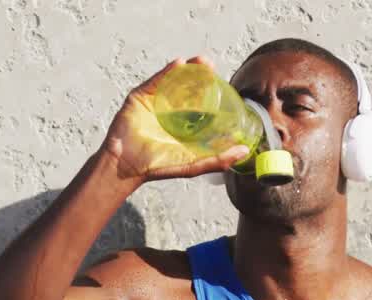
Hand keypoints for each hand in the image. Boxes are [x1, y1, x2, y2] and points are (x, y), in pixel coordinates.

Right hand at [98, 56, 249, 184]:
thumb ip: (218, 159)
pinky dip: (166, 71)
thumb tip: (245, 151)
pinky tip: (179, 64)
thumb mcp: (193, 164)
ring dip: (187, 69)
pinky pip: (154, 81)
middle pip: (187, 87)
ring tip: (201, 61)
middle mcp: (169, 110)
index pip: (200, 102)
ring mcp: (154, 102)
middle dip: (200, 76)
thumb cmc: (158, 167)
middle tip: (211, 66)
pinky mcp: (140, 98)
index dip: (211, 91)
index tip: (224, 83)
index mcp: (183, 123)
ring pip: (172, 80)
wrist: (126, 166)